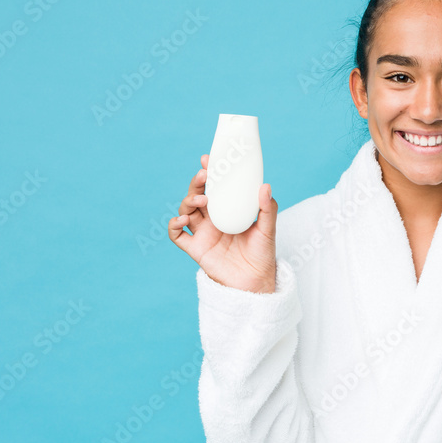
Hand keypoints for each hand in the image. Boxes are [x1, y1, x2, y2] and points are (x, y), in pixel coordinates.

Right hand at [169, 153, 278, 293]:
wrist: (256, 282)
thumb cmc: (262, 254)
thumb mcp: (267, 229)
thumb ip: (267, 209)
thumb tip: (265, 186)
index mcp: (228, 211)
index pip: (215, 187)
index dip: (209, 173)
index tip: (208, 159)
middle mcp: (212, 220)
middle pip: (197, 195)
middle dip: (197, 183)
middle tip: (204, 176)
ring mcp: (203, 234)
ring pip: (186, 211)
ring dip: (188, 201)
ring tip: (201, 201)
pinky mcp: (196, 249)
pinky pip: (177, 236)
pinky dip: (174, 225)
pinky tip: (182, 220)